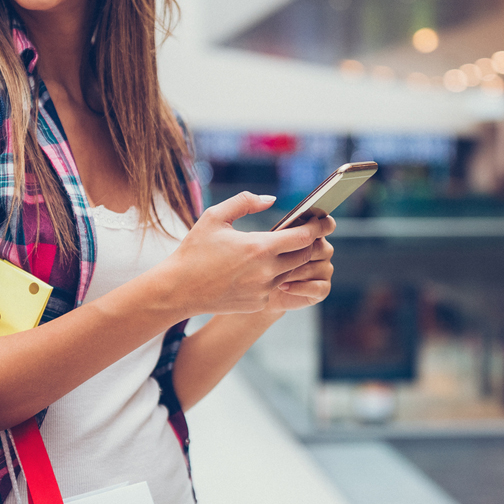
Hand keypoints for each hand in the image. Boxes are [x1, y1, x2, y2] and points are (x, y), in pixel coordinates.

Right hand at [155, 192, 328, 317]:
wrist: (179, 290)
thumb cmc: (195, 250)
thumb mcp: (214, 217)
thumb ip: (245, 202)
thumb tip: (271, 199)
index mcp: (259, 247)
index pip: (304, 236)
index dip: (318, 226)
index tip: (324, 219)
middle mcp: (267, 271)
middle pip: (305, 255)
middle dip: (309, 243)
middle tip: (308, 233)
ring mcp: (264, 290)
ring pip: (293, 272)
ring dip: (292, 260)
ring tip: (285, 248)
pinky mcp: (259, 303)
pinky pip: (277, 287)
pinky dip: (276, 277)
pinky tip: (262, 268)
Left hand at [270, 214, 335, 308]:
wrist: (260, 289)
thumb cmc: (262, 263)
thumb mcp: (266, 242)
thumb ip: (277, 230)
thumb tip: (272, 206)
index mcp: (312, 234)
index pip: (326, 224)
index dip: (322, 225)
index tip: (309, 227)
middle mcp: (322, 250)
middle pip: (321, 248)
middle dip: (298, 255)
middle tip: (277, 260)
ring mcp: (324, 270)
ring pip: (316, 268)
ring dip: (294, 272)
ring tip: (275, 276)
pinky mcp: (322, 289)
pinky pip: (318, 288)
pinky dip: (300, 287)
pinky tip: (283, 286)